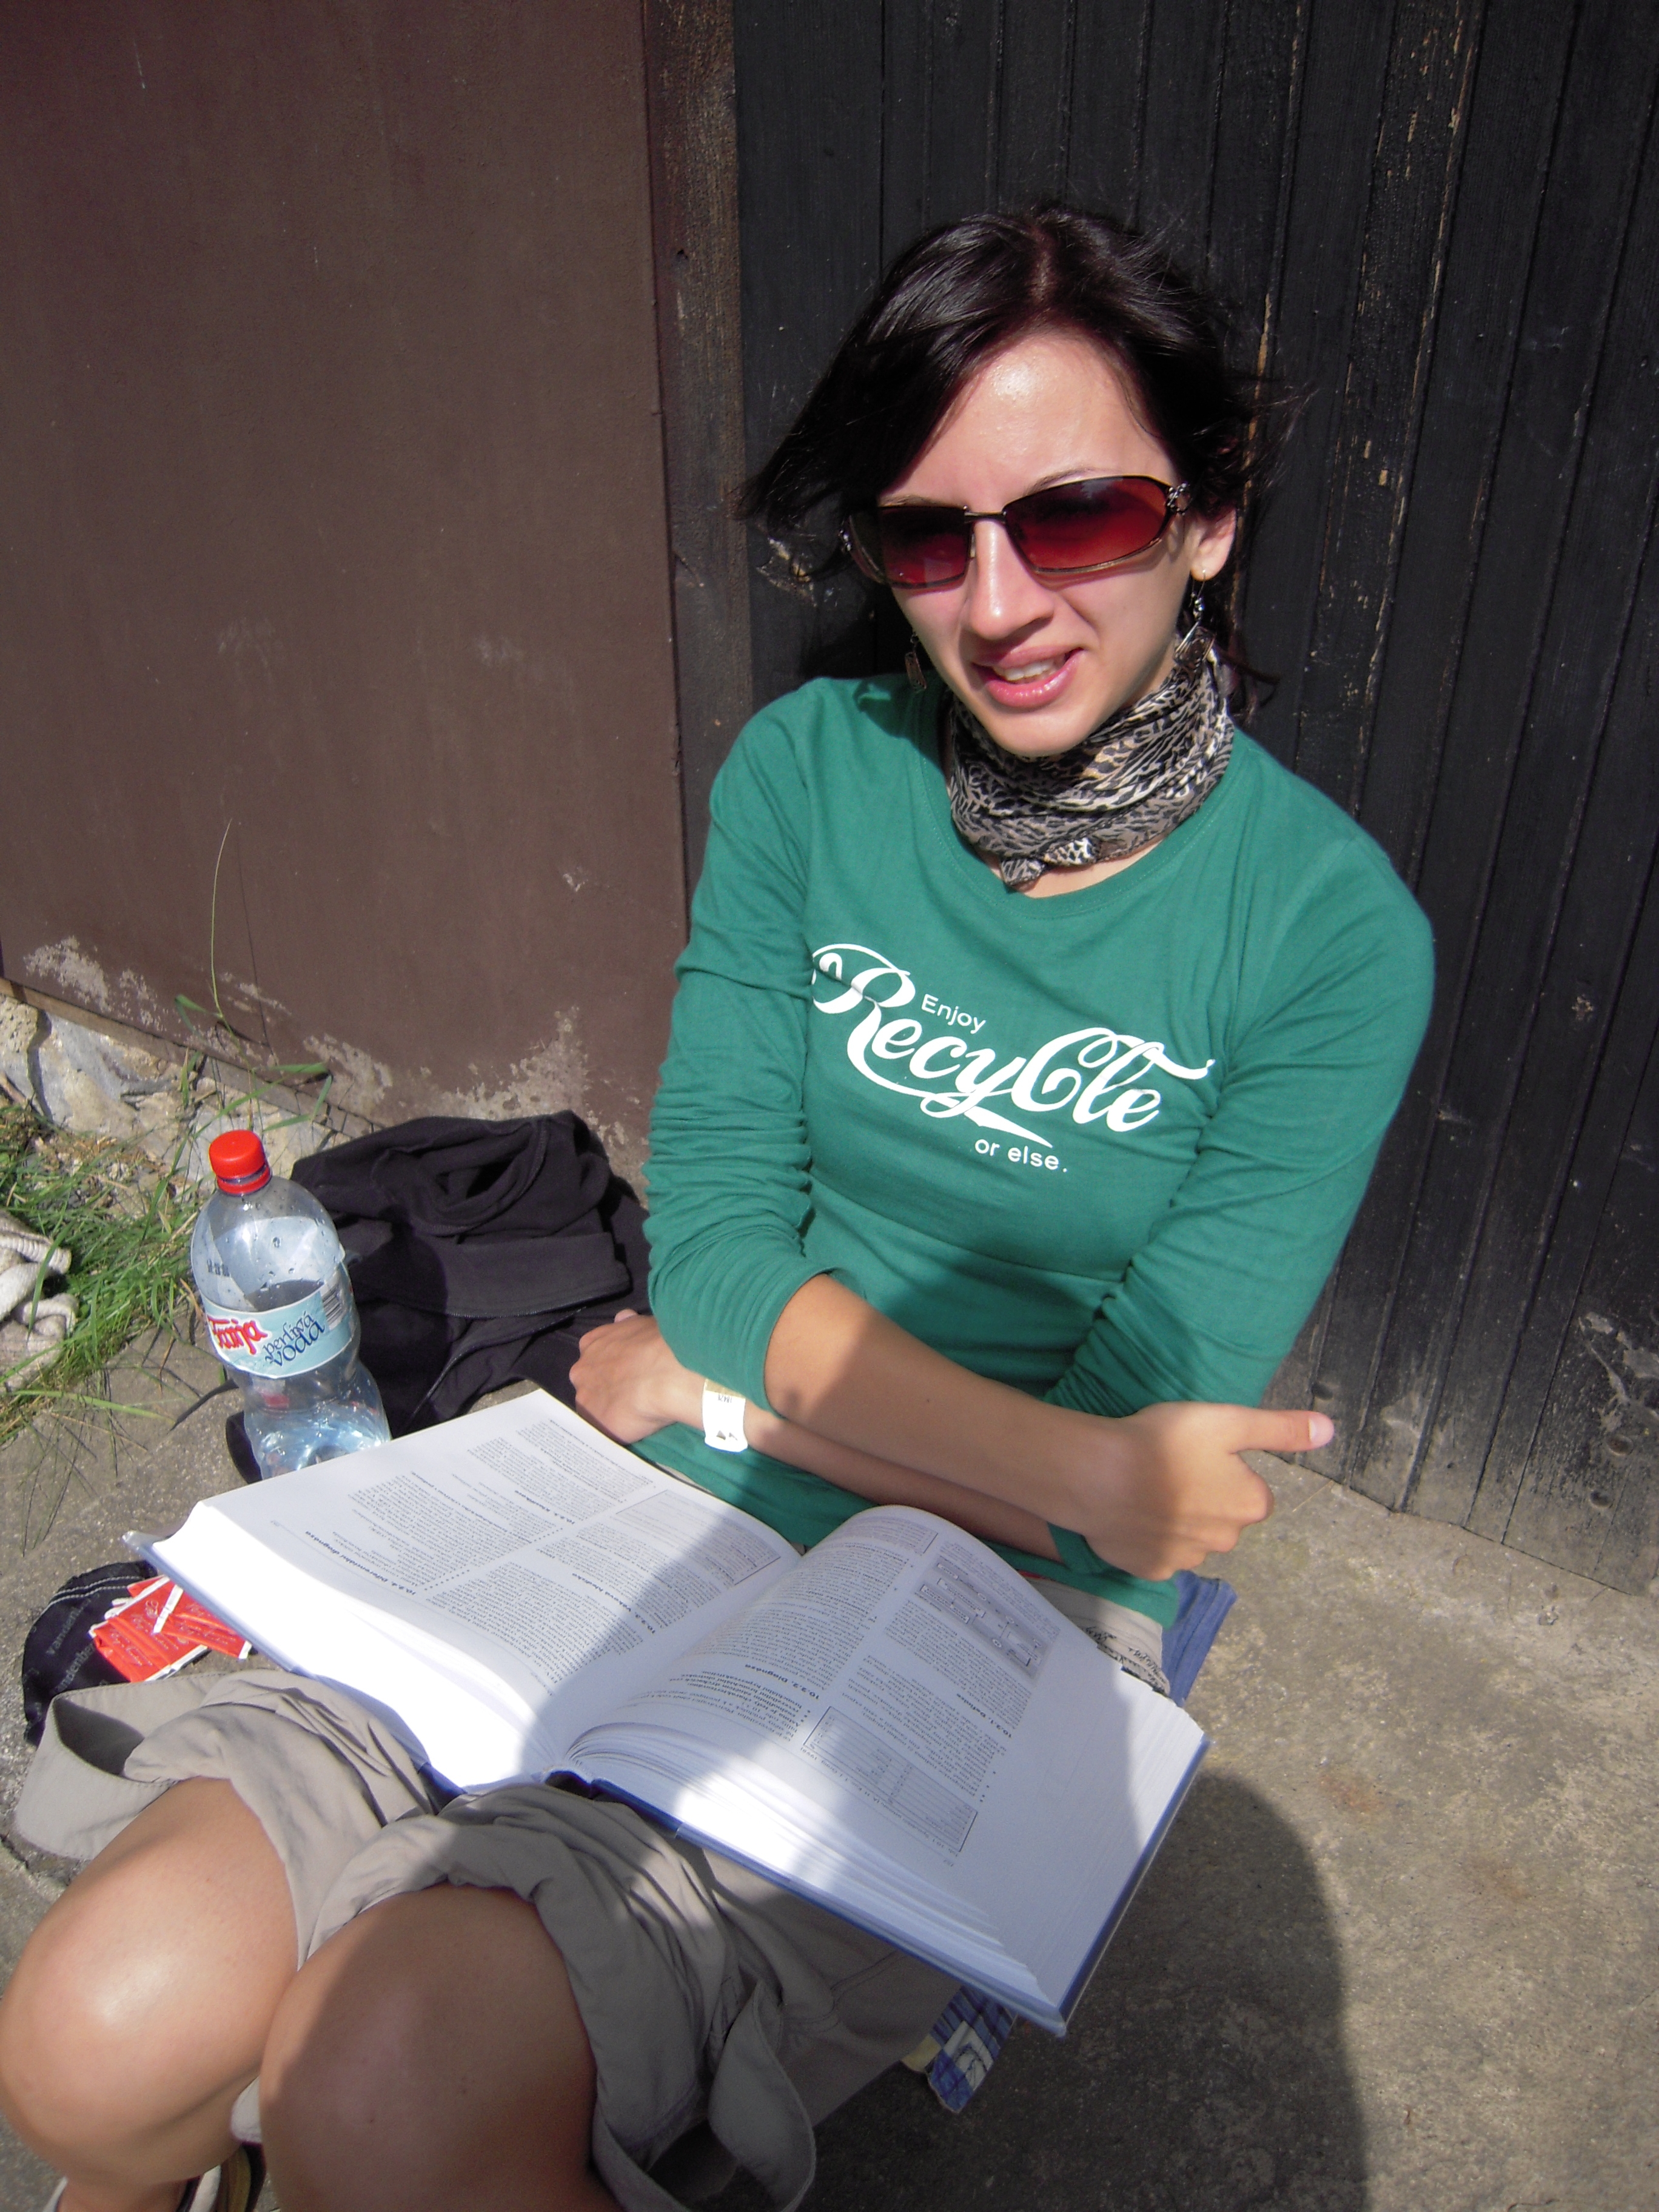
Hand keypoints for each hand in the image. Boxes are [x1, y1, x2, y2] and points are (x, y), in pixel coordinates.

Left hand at [570, 1312, 702, 1443]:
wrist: (666, 1374)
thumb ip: (628, 1325)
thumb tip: (622, 1318)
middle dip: (605, 1387)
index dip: (610, 1365)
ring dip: (609, 1409)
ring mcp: (585, 1399)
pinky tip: (632, 1428)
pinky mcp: (596, 1424)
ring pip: (594, 1407)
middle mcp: (581, 1370)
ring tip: (634, 1414)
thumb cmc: (658, 1344)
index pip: (593, 1356)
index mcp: (591, 1343)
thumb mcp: (643, 1324)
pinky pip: (603, 1429)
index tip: (626, 1371)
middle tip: (631, 1392)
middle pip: (589, 1382)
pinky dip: (615, 1429)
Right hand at [1065, 1402, 1332, 1580]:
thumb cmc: (1165, 1443)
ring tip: (1147, 1489)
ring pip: (1192, 1538)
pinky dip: (1150, 1538)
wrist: (1099, 1477)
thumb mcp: (1228, 1422)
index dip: (1227, 1471)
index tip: (1198, 1455)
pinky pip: (1159, 1554)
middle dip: (1205, 1498)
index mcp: (1250, 1505)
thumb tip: (1329, 1430)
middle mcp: (1226, 1541)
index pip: (1252, 1492)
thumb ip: (1279, 1429)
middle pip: (1223, 1518)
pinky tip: (1132, 1514)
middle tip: (1171, 1468)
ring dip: (1178, 1520)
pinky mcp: (1151, 1570)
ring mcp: (1187, 1560)